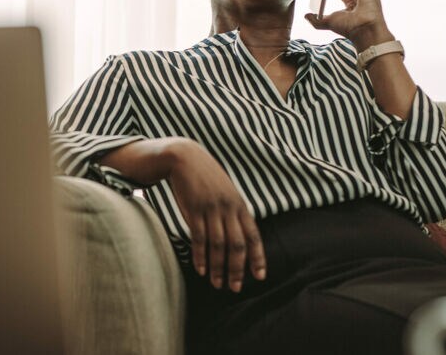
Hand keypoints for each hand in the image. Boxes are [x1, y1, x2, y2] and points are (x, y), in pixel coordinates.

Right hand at [166, 139, 264, 291]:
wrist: (185, 158)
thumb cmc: (206, 177)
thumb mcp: (226, 192)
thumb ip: (233, 211)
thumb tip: (240, 235)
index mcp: (240, 205)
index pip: (253, 236)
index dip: (257, 257)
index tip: (260, 276)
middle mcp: (229, 208)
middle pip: (237, 244)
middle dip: (237, 269)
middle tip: (235, 287)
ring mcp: (211, 209)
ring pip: (218, 245)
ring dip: (218, 267)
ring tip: (217, 283)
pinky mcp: (194, 210)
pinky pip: (199, 237)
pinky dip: (200, 255)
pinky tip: (201, 268)